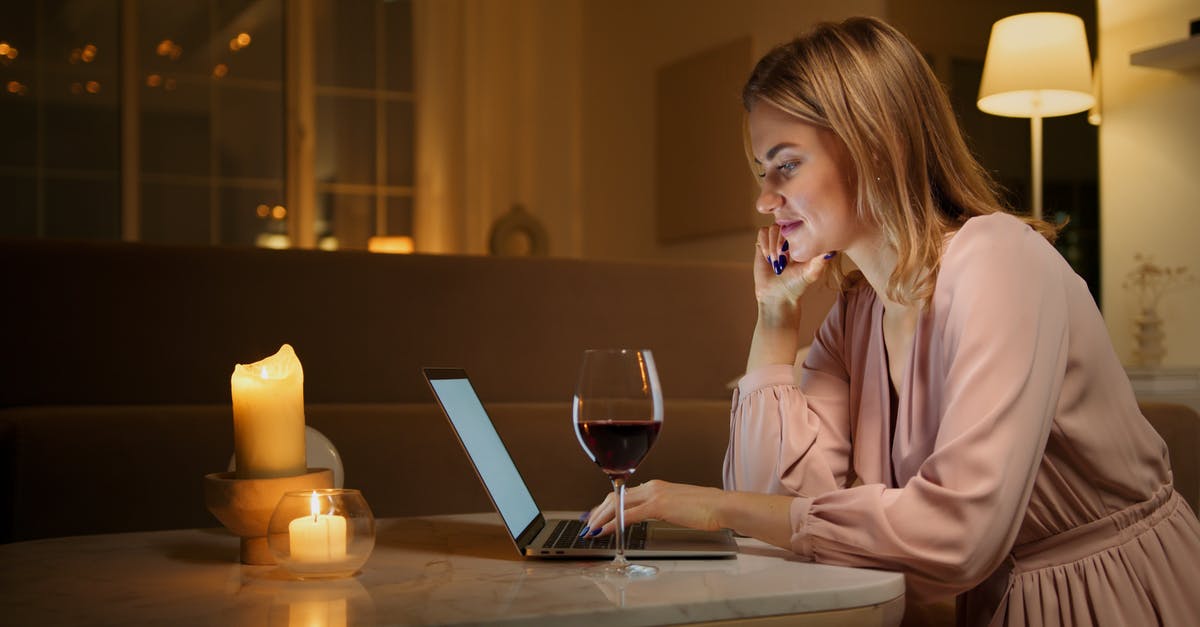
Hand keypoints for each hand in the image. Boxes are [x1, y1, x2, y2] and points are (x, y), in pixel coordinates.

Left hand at [582, 480, 724, 536]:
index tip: (596, 518)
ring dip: (601, 518)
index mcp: (655, 487)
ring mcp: (654, 494)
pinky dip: (613, 523)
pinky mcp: (659, 505)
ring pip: (618, 504)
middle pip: (615, 497)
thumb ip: (661, 509)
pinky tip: (605, 531)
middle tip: (587, 527)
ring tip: (591, 531)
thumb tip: (649, 517)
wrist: (722, 506)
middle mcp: (652, 486)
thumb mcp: (677, 507)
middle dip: (597, 513)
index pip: (622, 495)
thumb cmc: (706, 509)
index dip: (605, 507)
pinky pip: (629, 515)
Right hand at [753, 225, 836, 308]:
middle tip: (784, 260)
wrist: (776, 294)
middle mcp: (791, 237)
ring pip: (772, 229)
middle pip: (784, 224)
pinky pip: (762, 233)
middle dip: (782, 243)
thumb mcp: (811, 272)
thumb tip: (831, 251)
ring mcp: (776, 239)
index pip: (800, 223)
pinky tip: (768, 258)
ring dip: (773, 246)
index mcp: (804, 240)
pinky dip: (765, 245)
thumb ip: (821, 261)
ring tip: (776, 262)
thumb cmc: (797, 284)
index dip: (795, 236)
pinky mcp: (763, 243)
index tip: (795, 255)